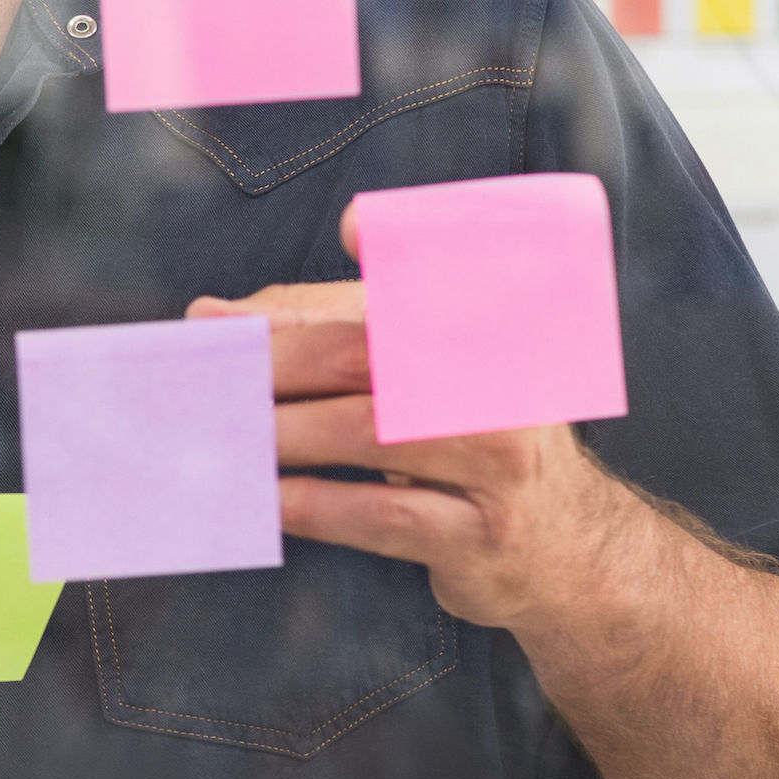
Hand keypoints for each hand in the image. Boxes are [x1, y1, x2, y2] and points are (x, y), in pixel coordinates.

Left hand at [189, 202, 638, 631]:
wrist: (569, 551)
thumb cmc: (469, 445)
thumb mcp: (416, 376)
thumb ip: (319, 330)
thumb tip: (209, 318)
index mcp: (491, 330)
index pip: (424, 282)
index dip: (395, 251)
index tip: (352, 227)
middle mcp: (502, 385)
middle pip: (372, 354)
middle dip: (279, 361)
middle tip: (210, 377)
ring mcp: (498, 462)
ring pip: (370, 432)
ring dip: (283, 434)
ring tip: (221, 437)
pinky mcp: (479, 534)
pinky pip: (382, 513)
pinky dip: (312, 503)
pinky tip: (264, 499)